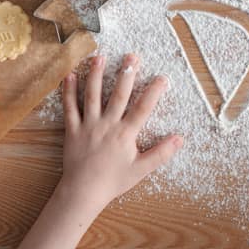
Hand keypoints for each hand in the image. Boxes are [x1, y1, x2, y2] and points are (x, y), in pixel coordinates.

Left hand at [58, 53, 182, 216]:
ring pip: (92, 95)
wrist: (82, 193)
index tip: (162, 77)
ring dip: (96, 75)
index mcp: (125, 134)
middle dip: (126, 74)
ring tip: (100, 57)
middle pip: (118, 95)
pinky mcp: (73, 129)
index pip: (143, 108)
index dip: (154, 92)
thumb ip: (161, 153)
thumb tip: (180, 138)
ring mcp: (89, 125)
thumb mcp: (141, 170)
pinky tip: (70, 75)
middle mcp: (107, 125)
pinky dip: (68, 91)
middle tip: (132, 56)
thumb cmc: (113, 181)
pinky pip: (70, 108)